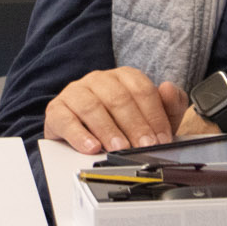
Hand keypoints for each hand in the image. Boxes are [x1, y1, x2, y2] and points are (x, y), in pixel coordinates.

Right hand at [43, 68, 188, 154]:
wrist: (80, 134)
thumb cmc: (118, 125)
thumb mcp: (148, 119)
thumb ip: (167, 106)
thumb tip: (169, 88)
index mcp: (123, 77)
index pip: (141, 89)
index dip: (154, 115)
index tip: (161, 139)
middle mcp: (99, 80)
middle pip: (118, 97)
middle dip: (134, 125)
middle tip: (143, 146)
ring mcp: (76, 92)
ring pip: (92, 106)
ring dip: (108, 129)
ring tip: (119, 148)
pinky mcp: (57, 110)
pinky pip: (65, 119)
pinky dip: (79, 135)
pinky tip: (91, 147)